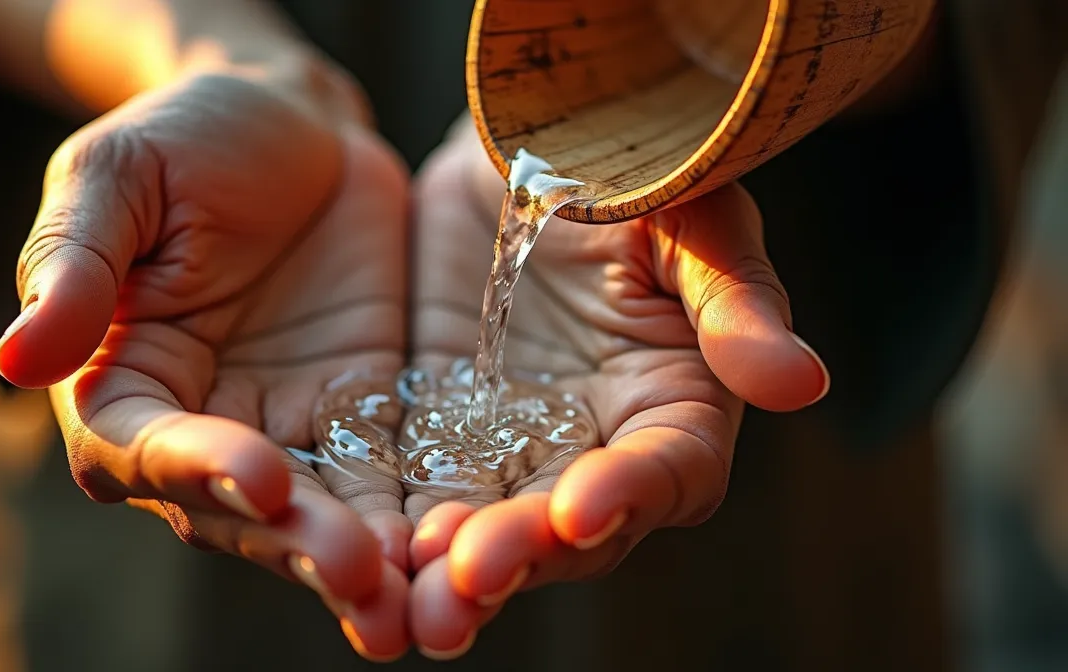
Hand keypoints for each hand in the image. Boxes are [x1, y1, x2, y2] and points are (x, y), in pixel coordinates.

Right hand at [0, 67, 411, 659]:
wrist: (293, 124)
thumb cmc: (186, 138)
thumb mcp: (118, 176)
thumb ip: (74, 264)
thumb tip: (16, 358)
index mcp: (122, 382)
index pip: (142, 448)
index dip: (200, 467)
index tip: (267, 473)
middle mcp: (203, 428)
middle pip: (240, 510)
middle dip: (299, 543)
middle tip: (361, 572)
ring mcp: (290, 431)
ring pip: (320, 518)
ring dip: (364, 564)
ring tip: (413, 603)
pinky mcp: (364, 419)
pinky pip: (391, 480)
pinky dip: (419, 519)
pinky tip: (459, 550)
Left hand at [403, 120, 829, 658]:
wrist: (525, 141)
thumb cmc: (629, 167)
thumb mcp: (688, 214)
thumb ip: (734, 298)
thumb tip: (802, 384)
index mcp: (672, 403)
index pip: (668, 470)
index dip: (629, 495)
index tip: (578, 510)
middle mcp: (596, 447)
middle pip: (570, 529)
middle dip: (522, 555)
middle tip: (467, 576)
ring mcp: (511, 448)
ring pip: (488, 527)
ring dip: (452, 569)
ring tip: (410, 588)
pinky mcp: (437, 435)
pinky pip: (414, 491)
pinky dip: (392, 526)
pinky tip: (362, 547)